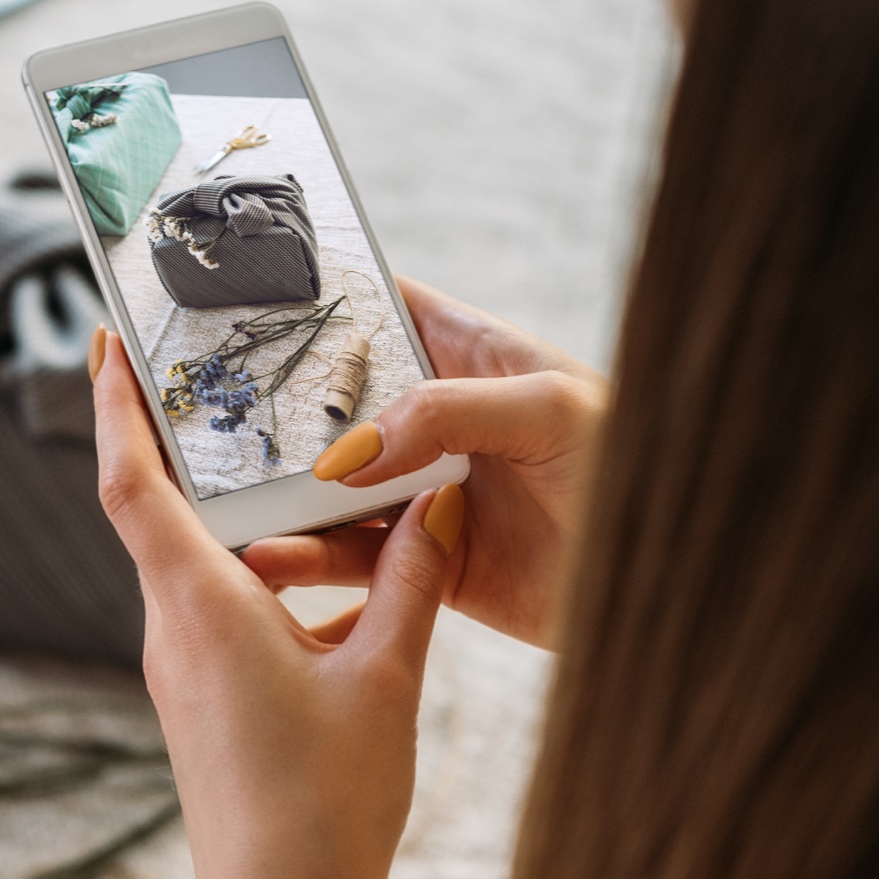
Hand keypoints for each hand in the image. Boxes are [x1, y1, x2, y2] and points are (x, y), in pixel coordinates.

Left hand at [92, 330, 462, 878]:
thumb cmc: (328, 808)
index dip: (113, 404)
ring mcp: (181, 668)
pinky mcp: (201, 699)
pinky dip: (257, 566)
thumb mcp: (387, 678)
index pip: (133, 482)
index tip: (107, 339)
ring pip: (194, 558)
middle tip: (212, 365)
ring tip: (285, 452)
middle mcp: (173, 629)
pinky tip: (328, 566)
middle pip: (157, 508)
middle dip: (180, 434)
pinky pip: (217, 605)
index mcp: (202, 607)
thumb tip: (440, 501)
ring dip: (230, 505)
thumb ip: (413, 580)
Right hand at [244, 279, 607, 648]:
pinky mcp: (429, 565)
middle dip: (279, 407)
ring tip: (222, 503)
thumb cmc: (633, 466)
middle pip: (340, 403)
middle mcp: (441, 422)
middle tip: (207, 410)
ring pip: (336, 487)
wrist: (671, 580)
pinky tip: (270, 560)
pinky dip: (310, 561)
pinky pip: (355, 559)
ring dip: (282, 494)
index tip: (249, 298)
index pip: (384, 309)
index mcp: (472, 357)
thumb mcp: (549, 410)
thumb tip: (349, 450)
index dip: (323, 301)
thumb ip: (447, 413)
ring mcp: (430, 493)